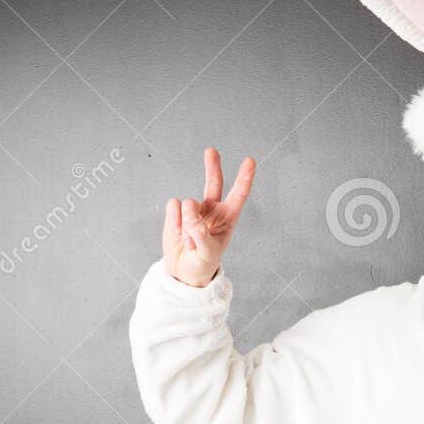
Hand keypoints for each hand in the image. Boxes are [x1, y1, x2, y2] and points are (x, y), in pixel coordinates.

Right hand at [162, 146, 255, 287]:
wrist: (183, 272)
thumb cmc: (202, 264)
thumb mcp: (207, 253)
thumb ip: (200, 233)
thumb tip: (190, 209)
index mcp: (227, 219)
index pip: (238, 195)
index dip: (244, 178)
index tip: (250, 161)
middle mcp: (212, 210)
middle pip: (213, 182)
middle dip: (212, 166)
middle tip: (211, 151)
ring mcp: (194, 210)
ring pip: (188, 204)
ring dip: (187, 225)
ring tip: (190, 243)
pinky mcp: (177, 212)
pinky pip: (174, 206)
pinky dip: (174, 220)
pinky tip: (177, 234)